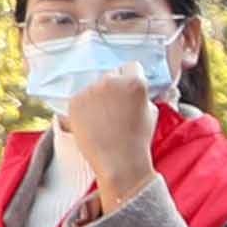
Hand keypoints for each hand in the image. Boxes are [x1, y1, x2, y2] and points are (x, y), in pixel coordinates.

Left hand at [52, 64, 156, 210]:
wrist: (117, 160)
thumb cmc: (137, 138)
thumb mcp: (151, 111)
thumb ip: (141, 95)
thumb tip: (131, 89)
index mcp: (134, 82)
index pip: (132, 67)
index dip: (132, 79)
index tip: (129, 92)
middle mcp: (111, 81)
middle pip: (111, 75)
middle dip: (114, 87)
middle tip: (116, 107)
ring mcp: (90, 90)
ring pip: (95, 86)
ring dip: (98, 96)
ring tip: (104, 118)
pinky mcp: (75, 100)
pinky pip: (81, 97)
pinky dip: (86, 107)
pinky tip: (94, 121)